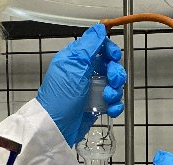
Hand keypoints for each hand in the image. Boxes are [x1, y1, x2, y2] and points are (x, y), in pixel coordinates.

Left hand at [36, 24, 126, 146]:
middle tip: (113, 81)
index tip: (113, 58)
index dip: (110, 51)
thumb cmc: (60, 98)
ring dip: (116, 91)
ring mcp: (91, 89)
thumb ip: (89, 46)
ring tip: (108, 99)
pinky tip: (110, 109)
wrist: (57, 128)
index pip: (100, 46)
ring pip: (114, 83)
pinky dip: (115, 105)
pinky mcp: (96, 104)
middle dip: (116, 73)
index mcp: (77, 59)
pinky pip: (113, 100)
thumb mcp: (75, 67)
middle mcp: (85, 72)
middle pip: (111, 65)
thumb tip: (99, 29)